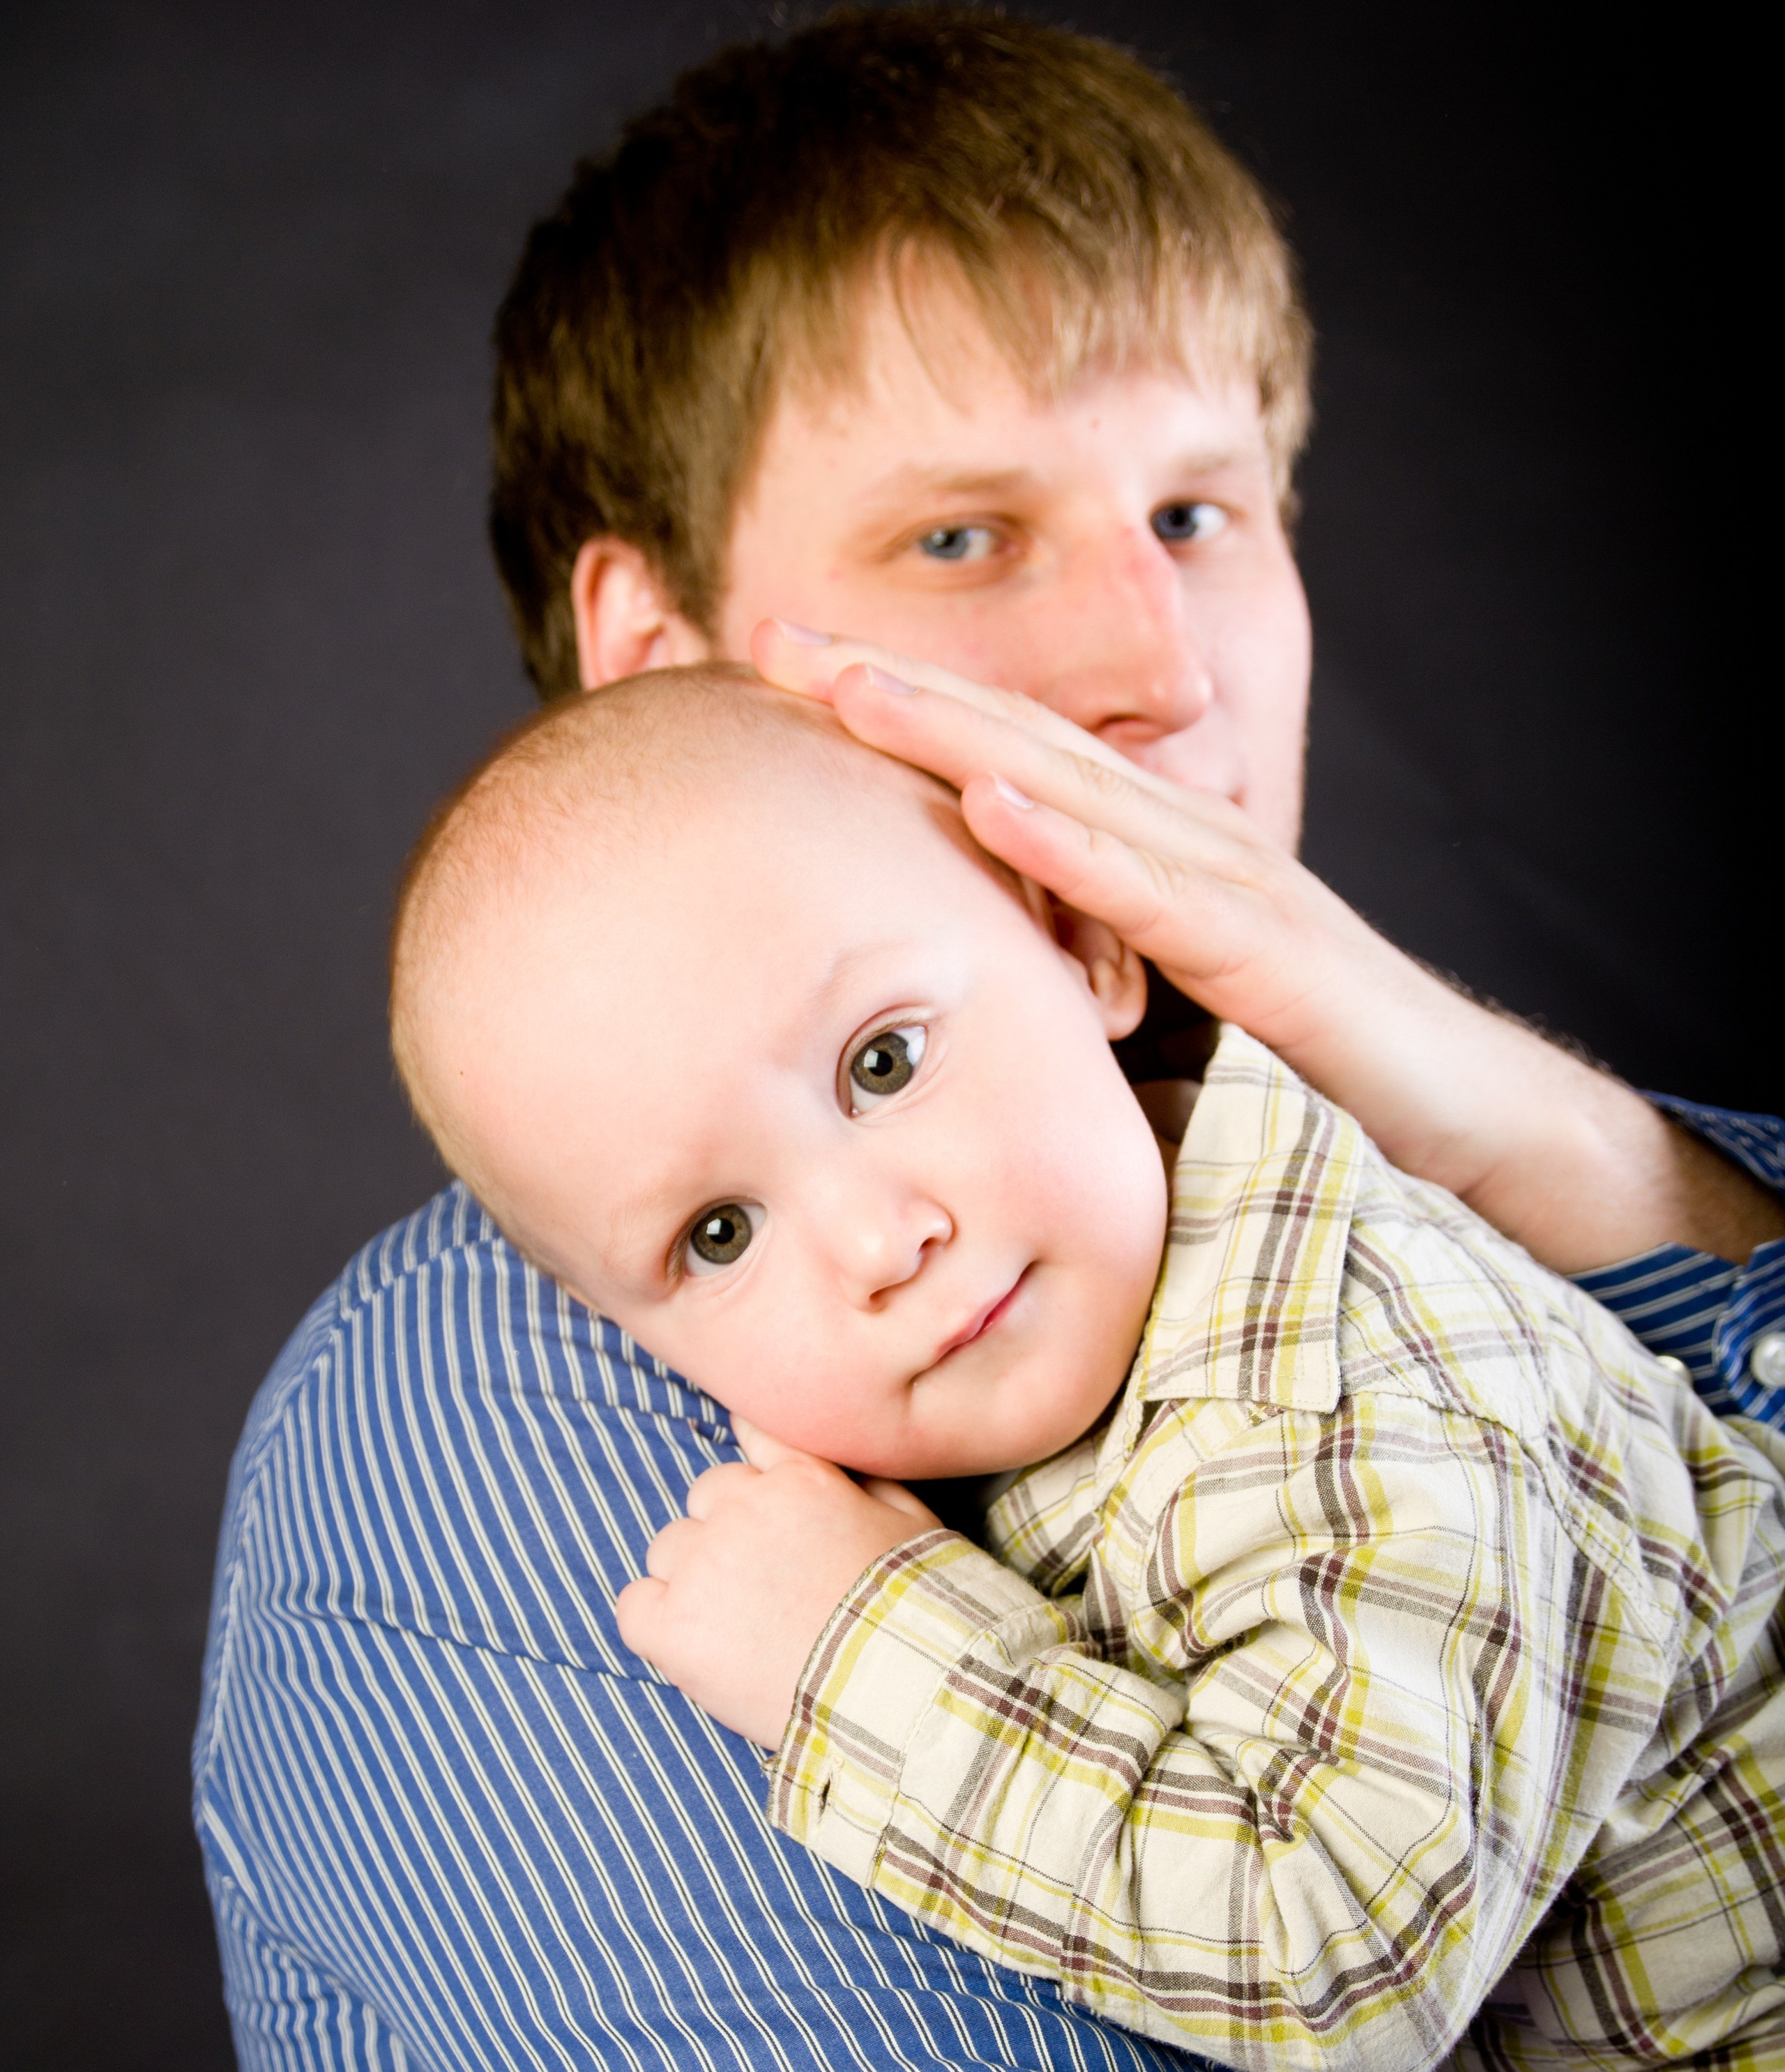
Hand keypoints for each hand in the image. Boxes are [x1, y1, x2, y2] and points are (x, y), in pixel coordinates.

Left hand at [615, 1420, 937, 1746]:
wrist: (901, 1696)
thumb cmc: (918, 1614)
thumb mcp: (912, 1523)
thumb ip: (862, 1476)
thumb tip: (826, 1448)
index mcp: (799, 1479)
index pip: (753, 1444)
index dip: (761, 1490)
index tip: (769, 1521)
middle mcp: (741, 1510)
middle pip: (706, 1499)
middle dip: (728, 1536)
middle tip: (765, 1591)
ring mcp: (701, 1567)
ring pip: (668, 1550)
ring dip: (694, 1579)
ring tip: (741, 1629)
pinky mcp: (671, 1626)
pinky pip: (634, 1606)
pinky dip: (656, 1624)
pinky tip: (698, 1648)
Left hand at [754, 621, 1780, 1272]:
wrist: (1473, 1124)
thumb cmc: (1319, 1079)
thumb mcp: (1168, 1020)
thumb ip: (1083, 983)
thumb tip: (974, 996)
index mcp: (1155, 855)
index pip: (1007, 759)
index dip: (899, 711)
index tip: (785, 675)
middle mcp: (1190, 841)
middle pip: (1021, 738)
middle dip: (895, 685)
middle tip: (772, 635)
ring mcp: (1234, 886)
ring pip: (1076, 783)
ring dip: (955, 729)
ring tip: (848, 684)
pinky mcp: (1270, 954)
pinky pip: (1153, 891)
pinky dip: (1067, 843)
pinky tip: (988, 801)